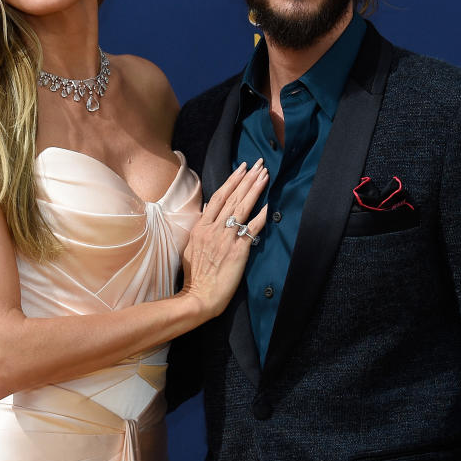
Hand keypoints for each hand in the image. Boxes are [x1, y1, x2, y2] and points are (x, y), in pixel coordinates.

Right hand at [181, 159, 268, 319]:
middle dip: (247, 179)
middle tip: (259, 164)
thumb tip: (207, 212)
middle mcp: (214, 229)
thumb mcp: (191, 247)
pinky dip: (261, 216)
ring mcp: (226, 239)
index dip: (232, 180)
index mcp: (201, 227)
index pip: (219, 197)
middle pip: (233, 197)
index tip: (242, 168)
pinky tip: (269, 205)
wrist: (199, 296)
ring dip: (255, 190)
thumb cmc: (195, 276)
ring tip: (265, 175)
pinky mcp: (238, 251)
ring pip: (242, 208)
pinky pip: (252, 229)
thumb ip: (201, 229)